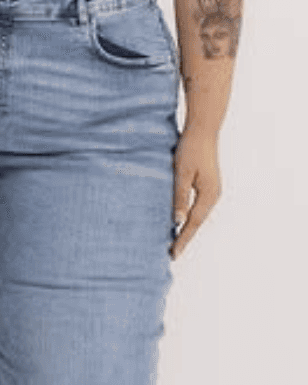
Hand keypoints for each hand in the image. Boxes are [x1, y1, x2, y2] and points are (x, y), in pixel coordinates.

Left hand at [170, 125, 221, 257]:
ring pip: (197, 215)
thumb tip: (177, 221)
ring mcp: (211, 190)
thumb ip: (179, 197)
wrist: (203, 129)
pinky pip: (197, 206)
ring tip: (173, 242)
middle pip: (196, 222)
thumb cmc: (191, 149)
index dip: (182, 239)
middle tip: (171, 254)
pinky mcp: (207, 184)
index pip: (193, 223)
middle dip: (184, 238)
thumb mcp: (182, 173)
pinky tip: (179, 220)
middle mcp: (213, 195)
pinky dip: (188, 216)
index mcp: (208, 195)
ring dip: (186, 228)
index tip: (173, 254)